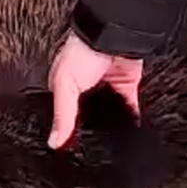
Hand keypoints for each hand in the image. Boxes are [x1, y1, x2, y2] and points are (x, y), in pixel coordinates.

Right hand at [46, 33, 142, 149]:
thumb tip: (55, 141)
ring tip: (113, 147)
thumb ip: (62, 115)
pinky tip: (130, 132)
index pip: (65, 117)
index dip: (67, 133)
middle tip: (93, 153)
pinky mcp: (127, 88)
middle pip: (88, 118)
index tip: (70, 151)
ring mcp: (107, 90)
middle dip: (91, 132)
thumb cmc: (81, 50)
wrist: (112, 34)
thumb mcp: (64, 84)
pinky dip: (131, 119)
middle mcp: (86, 91)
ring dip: (112, 127)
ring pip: (109, 116)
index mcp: (65, 89)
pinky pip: (130, 109)